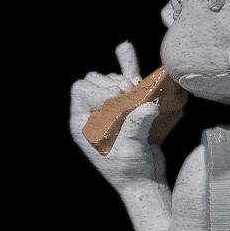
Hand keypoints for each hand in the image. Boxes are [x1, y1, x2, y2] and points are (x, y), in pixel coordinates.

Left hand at [69, 40, 163, 187]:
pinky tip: (124, 47)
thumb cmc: (133, 172)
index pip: (82, 90)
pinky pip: (123, 84)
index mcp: (81, 124)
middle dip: (112, 82)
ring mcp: (107, 111)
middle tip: (131, 91)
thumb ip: (136, 125)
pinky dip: (125, 66)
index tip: (122, 95)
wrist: (145, 183)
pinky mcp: (124, 110)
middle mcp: (90, 115)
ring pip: (107, 81)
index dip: (101, 88)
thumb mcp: (132, 149)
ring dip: (122, 80)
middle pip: (93, 81)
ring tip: (137, 89)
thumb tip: (148, 105)